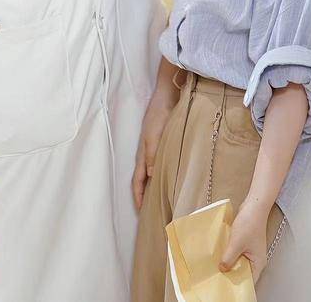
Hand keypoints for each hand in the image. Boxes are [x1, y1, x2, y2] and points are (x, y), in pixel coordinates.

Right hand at [132, 91, 177, 211]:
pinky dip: (163, 174)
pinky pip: (160, 164)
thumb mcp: (155, 136)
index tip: (142, 214)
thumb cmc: (159, 115)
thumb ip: (152, 155)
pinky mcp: (163, 143)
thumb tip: (149, 176)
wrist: (167, 96)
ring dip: (155, 186)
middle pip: (143, 180)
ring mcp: (154, 148)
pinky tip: (172, 177)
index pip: (137, 181)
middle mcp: (147, 154)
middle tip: (153, 212)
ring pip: (152, 173)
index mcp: (142, 155)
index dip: (138, 197)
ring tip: (164, 199)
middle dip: (146, 196)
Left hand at [219, 199, 269, 284]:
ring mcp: (249, 251)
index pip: (248, 281)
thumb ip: (228, 258)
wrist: (253, 205)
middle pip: (242, 272)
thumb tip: (222, 269)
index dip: (237, 285)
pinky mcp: (244, 243)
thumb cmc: (249, 223)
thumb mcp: (236, 243)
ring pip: (238, 262)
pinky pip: (235, 253)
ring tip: (216, 267)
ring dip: (228, 263)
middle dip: (231, 274)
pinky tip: (219, 254)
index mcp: (258, 263)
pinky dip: (228, 254)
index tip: (225, 287)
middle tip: (217, 277)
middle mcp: (255, 259)